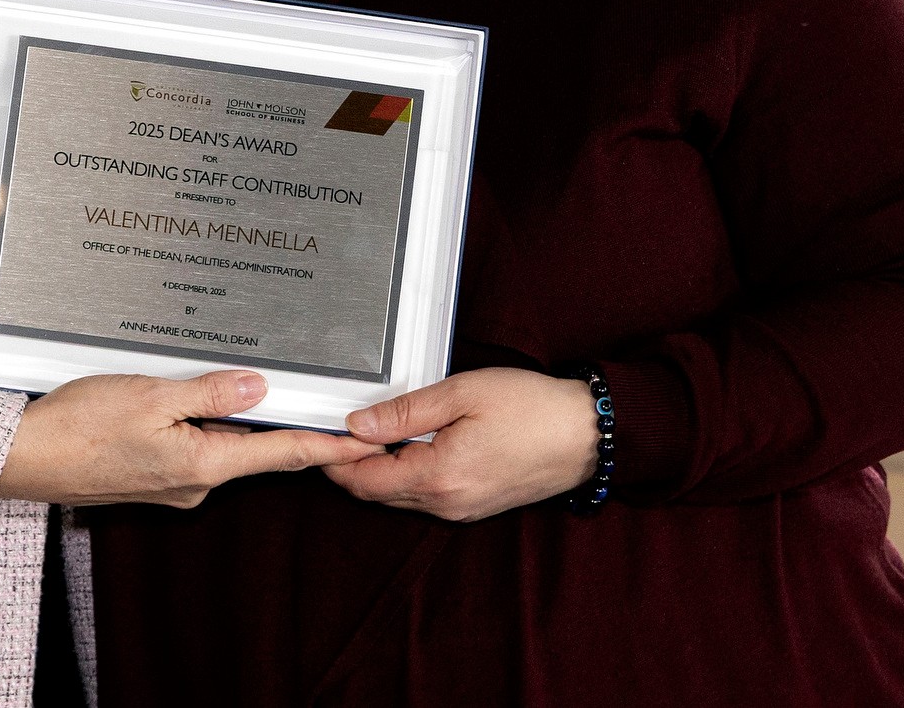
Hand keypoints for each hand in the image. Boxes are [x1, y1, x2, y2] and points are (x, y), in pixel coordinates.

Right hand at [0, 370, 383, 508]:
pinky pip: (194, 447)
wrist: (27, 458)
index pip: (281, 454)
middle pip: (256, 450)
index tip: (364, 444)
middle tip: (323, 400)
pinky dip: (206, 424)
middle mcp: (194, 483)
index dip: (326, 446)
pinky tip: (196, 399)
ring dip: (240, 420)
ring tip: (258, 386)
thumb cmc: (79, 427)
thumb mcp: (151, 395)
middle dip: (287, 426)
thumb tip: (260, 387)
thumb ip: (210, 392)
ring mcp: (174, 483)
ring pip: (222, 445)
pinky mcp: (153, 476)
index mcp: (202, 465)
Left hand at [323, 368, 597, 521]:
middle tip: (334, 426)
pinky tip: (403, 444)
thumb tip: (358, 424)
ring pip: (399, 496)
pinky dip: (403, 474)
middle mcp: (447, 503)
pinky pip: (424, 496)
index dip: (334, 459)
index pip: (365, 481)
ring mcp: (462, 509)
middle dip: (350, 464)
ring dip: (376, 469)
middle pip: (377, 493)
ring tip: (364, 430)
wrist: (585, 435)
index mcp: (438, 477)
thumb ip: (405, 412)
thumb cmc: (531, 409)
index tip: (318, 433)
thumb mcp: (461, 393)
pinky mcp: (474, 506)